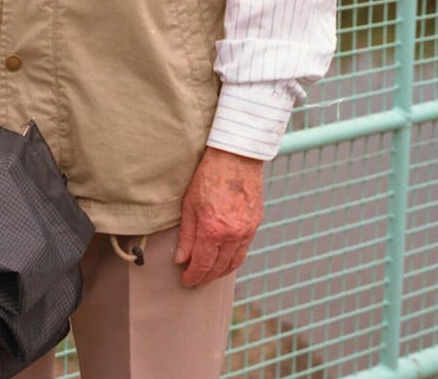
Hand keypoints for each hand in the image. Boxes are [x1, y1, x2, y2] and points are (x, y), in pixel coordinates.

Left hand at [174, 147, 264, 287]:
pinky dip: (234, 258)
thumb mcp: (189, 204)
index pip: (202, 264)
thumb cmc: (209, 175)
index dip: (194, 276)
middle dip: (206, 277)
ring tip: (210, 275)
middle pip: (219, 267)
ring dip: (222, 271)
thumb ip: (186, 235)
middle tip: (196, 281)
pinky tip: (225, 258)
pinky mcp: (256, 223)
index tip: (187, 281)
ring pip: (235, 261)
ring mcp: (248, 229)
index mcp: (213, 230)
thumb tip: (181, 259)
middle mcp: (233, 234)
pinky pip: (245, 248)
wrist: (236, 156)